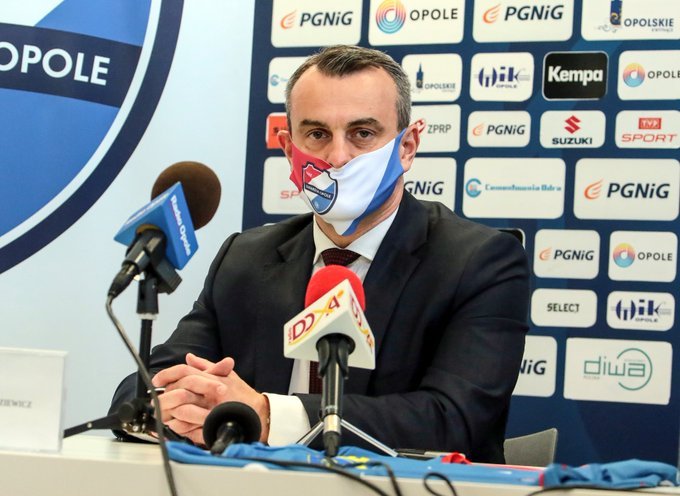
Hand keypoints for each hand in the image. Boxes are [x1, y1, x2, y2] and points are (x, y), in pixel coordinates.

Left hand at [151, 353, 269, 444]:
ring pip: (180, 409)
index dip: (167, 374)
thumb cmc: (242, 395)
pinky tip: (173, 425)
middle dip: (165, 395)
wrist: (257, 414)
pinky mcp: (210, 426)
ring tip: (163, 412)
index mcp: (212, 378)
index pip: (184, 371)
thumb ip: (206, 366)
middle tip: (157, 399)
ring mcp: (209, 410)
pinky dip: (177, 426)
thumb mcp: (227, 375)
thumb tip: (189, 357)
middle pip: (179, 390)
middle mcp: (210, 392)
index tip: (156, 380)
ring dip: (169, 411)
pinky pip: (187, 427)